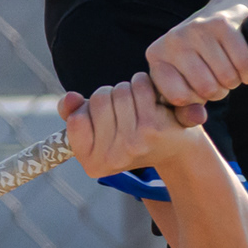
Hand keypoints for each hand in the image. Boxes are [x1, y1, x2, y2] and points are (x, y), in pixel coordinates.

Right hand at [58, 79, 219, 186]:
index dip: (88, 110)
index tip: (104, 119)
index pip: (75, 120)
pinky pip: (139, 87)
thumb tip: (71, 97)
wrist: (176, 148)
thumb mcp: (97, 129)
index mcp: (92, 163)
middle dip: (110, 95)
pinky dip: (143, 83)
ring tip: (137, 103)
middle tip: (124, 109)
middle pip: (98, 100)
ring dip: (128, 89)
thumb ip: (71, 113)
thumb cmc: (130, 135)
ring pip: (119, 91)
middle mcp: (111, 158)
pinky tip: (150, 97)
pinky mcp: (153, 128)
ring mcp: (133, 144)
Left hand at [142, 4, 247, 115]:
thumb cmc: (204, 57)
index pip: (179, 97)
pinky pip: (243, 64)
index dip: (196, 100)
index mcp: (157, 57)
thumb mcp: (188, 81)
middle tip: (219, 80)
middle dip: (220, 91)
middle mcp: (172, 41)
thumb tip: (197, 117)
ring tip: (230, 71)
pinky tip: (245, 69)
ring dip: (236, 81)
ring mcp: (196, 30)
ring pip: (227, 78)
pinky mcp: (221, 24)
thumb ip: (187, 108)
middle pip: (207, 89)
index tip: (198, 89)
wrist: (226, 12)